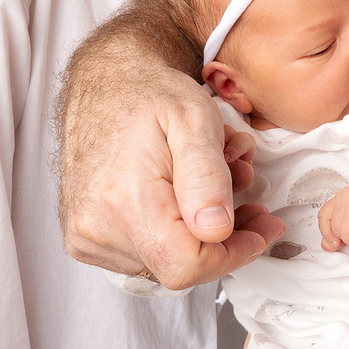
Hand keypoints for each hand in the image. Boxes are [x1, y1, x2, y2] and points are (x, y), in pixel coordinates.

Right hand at [58, 11, 282, 287]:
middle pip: (180, 266)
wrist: (105, 82)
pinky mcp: (85, 236)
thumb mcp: (195, 120)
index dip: (235, 254)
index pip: (186, 265)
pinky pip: (145, 252)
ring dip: (203, 229)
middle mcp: (96, 227)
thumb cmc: (152, 94)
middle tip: (249, 192)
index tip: (263, 227)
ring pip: (166, 259)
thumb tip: (215, 231)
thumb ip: (207, 177)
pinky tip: (187, 192)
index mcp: (123, 200)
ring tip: (218, 178)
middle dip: (226, 236)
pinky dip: (176, 228)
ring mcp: (87, 235)